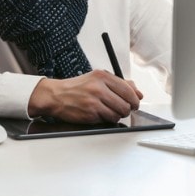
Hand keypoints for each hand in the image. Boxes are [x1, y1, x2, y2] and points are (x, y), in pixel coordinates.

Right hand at [28, 69, 143, 123]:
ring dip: (117, 115)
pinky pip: (107, 119)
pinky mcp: (90, 113)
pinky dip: (106, 119)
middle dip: (127, 109)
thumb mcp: (97, 78)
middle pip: (126, 104)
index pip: (128, 89)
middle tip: (122, 109)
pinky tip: (100, 114)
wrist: (56, 95)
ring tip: (109, 111)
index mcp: (103, 76)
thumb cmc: (77, 87)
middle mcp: (99, 87)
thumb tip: (138, 92)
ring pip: (118, 113)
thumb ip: (119, 83)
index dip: (135, 99)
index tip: (135, 102)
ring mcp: (94, 101)